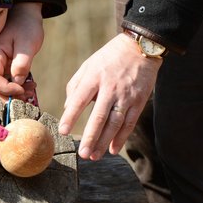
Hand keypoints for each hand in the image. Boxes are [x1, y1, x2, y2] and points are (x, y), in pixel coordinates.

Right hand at [0, 2, 43, 99]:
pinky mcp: (1, 71)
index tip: (23, 88)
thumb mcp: (28, 42)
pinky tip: (29, 86)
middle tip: (27, 94)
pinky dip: (14, 92)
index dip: (6, 89)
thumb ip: (22, 62)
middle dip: (6, 97)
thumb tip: (18, 82)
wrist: (24, 16)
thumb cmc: (26, 26)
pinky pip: (2, 87)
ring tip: (31, 90)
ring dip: (10, 96)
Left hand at [58, 33, 161, 160]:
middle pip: (99, 116)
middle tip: (82, 154)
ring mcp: (126, 95)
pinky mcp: (139, 100)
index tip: (62, 131)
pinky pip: (129, 123)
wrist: (140, 47)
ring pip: (115, 123)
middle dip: (90, 137)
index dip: (71, 116)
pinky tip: (113, 150)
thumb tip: (68, 108)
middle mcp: (110, 87)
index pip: (80, 99)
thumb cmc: (108, 58)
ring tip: (94, 156)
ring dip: (105, 142)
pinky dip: (121, 138)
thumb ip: (75, 85)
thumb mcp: (88, 65)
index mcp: (94, 77)